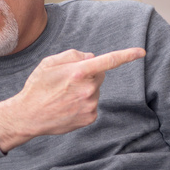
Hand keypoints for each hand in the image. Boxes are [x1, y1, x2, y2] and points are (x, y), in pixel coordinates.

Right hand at [0, 47, 145, 152]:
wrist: (28, 115)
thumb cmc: (38, 86)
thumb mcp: (50, 62)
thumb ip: (73, 55)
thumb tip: (92, 57)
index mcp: (79, 72)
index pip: (108, 61)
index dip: (127, 55)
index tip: (141, 52)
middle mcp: (88, 89)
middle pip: (100, 75)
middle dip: (89, 74)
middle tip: (68, 81)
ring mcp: (90, 105)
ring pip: (95, 90)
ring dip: (84, 90)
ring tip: (64, 96)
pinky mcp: (90, 117)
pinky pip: (92, 104)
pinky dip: (83, 103)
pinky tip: (67, 106)